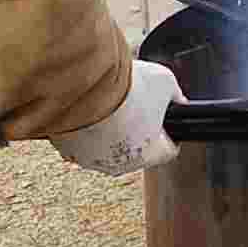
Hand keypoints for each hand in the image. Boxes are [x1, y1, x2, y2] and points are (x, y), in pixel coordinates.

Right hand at [54, 57, 182, 175]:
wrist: (84, 84)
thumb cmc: (125, 87)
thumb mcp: (165, 81)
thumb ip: (175, 95)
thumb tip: (180, 98)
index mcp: (150, 154)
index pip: (168, 150)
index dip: (169, 132)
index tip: (165, 120)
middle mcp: (120, 164)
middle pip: (135, 149)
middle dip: (136, 128)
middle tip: (132, 104)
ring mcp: (91, 159)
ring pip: (105, 147)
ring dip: (108, 129)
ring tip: (108, 103)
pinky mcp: (68, 150)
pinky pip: (80, 140)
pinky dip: (85, 127)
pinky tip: (88, 107)